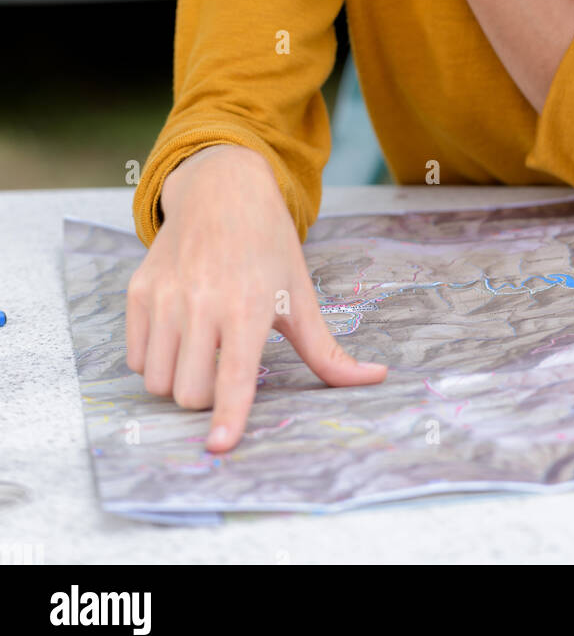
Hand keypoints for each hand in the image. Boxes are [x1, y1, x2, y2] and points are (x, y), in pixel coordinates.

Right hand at [125, 144, 386, 452]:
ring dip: (178, 382)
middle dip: (207, 396)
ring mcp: (165, 296)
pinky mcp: (138, 292)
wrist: (222, 190)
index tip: (219, 445)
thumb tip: (375, 378)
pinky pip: (135, 359)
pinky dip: (154, 361)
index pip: (235, 375)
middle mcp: (202, 302)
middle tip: (224, 366)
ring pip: (158, 382)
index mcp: (248, 306)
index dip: (228, 415)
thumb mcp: (300, 294)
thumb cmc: (267, 246)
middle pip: (190, 393)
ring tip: (201, 351)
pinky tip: (178, 334)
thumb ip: (327, 350)